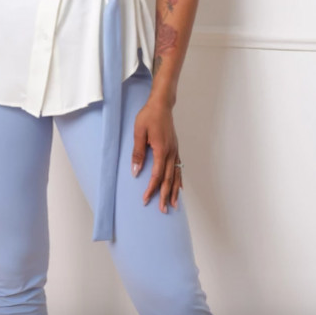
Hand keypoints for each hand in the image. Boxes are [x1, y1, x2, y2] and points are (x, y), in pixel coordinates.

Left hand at [131, 98, 182, 212]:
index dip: (151, 188)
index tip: (146, 199)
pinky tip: (179, 188)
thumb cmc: (148, 116)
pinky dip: (179, 180)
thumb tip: (135, 171)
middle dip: (164, 195)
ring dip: (174, 191)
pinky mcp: (175, 148)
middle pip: (168, 179)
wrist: (161, 104)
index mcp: (161, 150)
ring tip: (173, 205)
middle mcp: (171, 153)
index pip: (156, 175)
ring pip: (176, 176)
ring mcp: (175, 151)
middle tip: (161, 210)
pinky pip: (179, 168)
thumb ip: (137, 152)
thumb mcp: (138, 132)